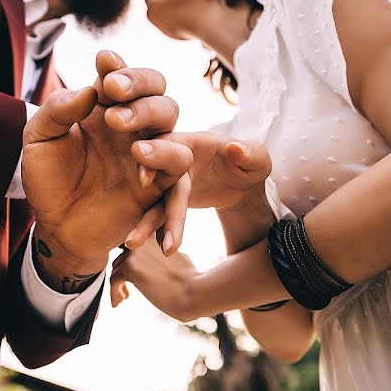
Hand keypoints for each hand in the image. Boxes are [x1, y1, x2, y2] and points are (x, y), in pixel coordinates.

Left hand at [22, 51, 192, 289]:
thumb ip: (57, 109)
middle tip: (113, 91)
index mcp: (103, 105)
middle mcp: (130, 123)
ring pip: (170, 118)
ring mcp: (147, 151)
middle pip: (155, 89)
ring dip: (151, 115)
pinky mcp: (159, 184)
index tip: (104, 63)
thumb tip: (89, 90)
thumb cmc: (48, 178)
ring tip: (124, 131)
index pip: (120, 74)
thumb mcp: (39, 139)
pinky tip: (139, 175)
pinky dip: (165, 162)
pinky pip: (178, 167)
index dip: (118, 66)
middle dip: (139, 84)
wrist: (56, 227)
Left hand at [109, 237, 197, 321]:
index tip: (135, 277)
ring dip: (117, 285)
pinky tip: (118, 303)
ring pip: (116, 268)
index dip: (132, 261)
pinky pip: (114, 280)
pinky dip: (114, 293)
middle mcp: (144, 237)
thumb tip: (154, 263)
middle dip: (123, 274)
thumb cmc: (192, 280)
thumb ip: (161, 255)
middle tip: (126, 291)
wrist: (196, 292)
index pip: (135, 245)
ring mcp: (136, 252)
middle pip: (123, 257)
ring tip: (123, 298)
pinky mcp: (130, 267)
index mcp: (155, 234)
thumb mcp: (177, 258)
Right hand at [123, 132, 271, 248]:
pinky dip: (156, 230)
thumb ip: (250, 153)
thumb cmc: (251, 164)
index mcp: (191, 143)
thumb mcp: (258, 159)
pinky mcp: (168, 199)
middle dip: (150, 204)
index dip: (155, 158)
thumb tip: (235, 148)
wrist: (243, 184)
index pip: (170, 147)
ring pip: (153, 202)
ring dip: (145, 222)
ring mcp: (169, 182)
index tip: (144, 179)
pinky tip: (156, 246)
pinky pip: (160, 215)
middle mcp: (174, 161)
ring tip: (132, 244)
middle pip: (159, 182)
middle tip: (138, 224)